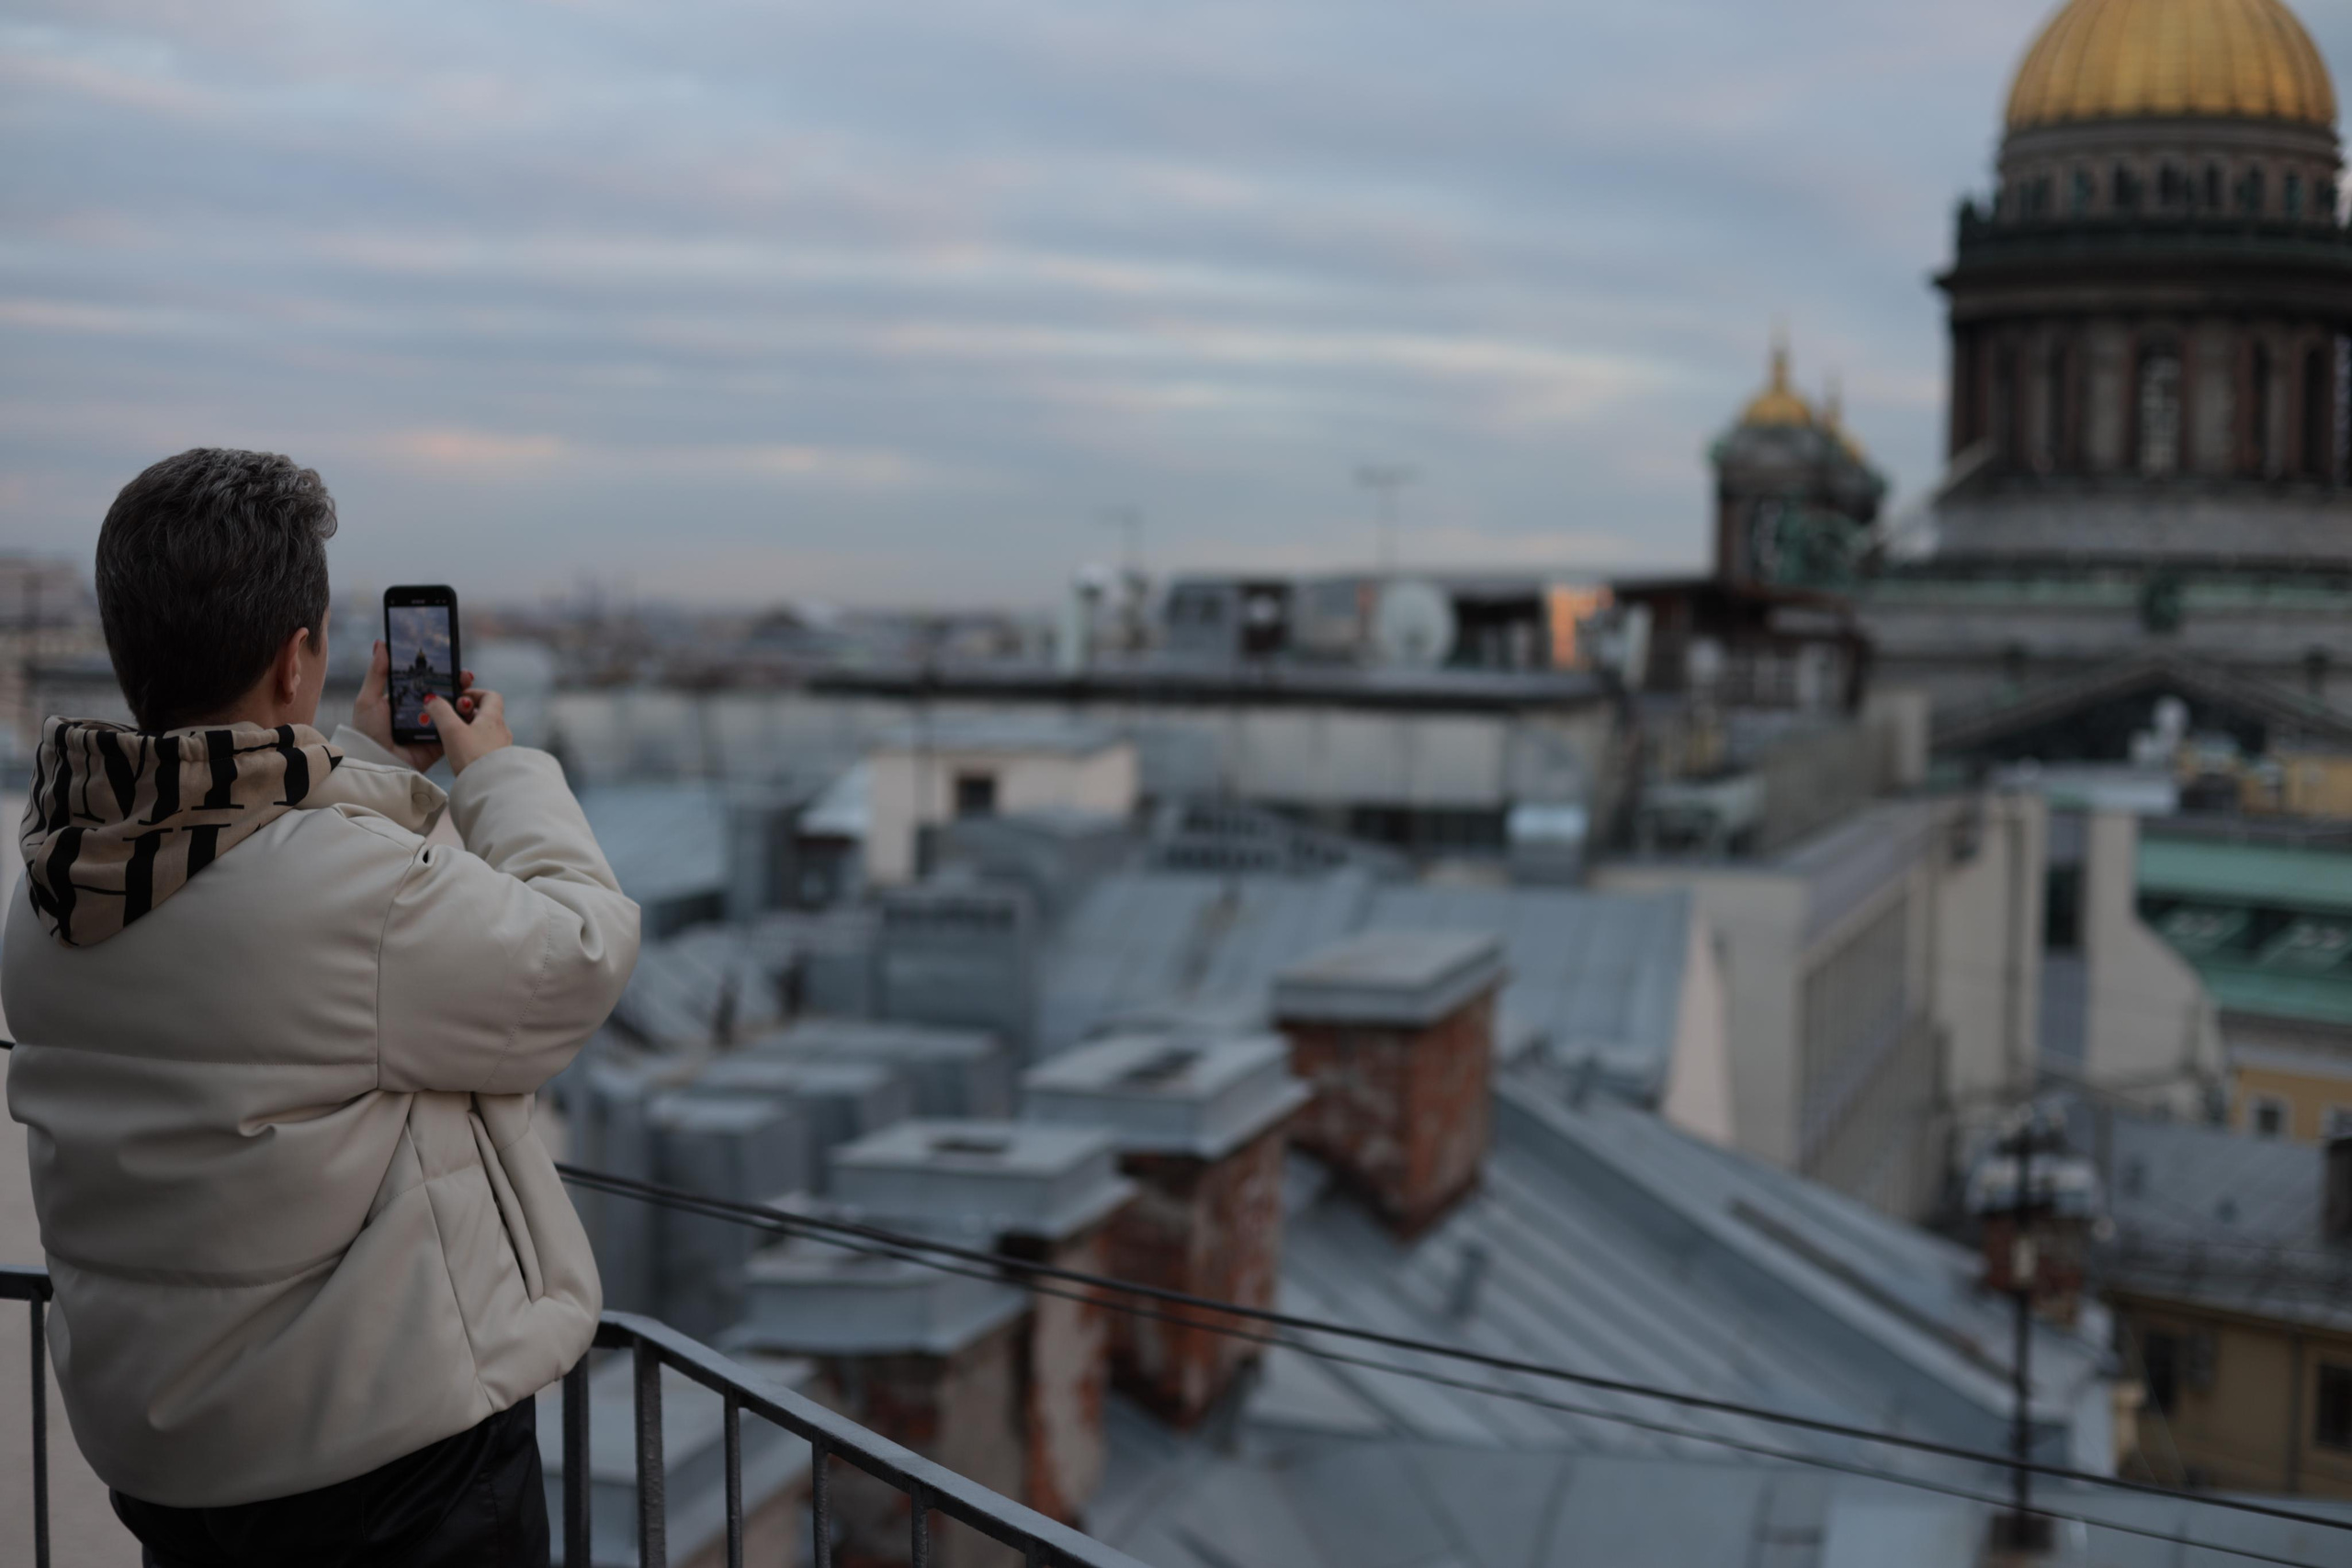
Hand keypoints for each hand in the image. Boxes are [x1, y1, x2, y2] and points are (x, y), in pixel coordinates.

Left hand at [355, 639, 477, 772]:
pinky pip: (457, 729)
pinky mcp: (442, 742)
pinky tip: (469, 710)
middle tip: (465, 675)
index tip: (451, 659)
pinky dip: (465, 720)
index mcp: (406, 699)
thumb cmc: (367, 731)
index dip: (440, 670)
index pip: (427, 680)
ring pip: (454, 709)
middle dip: (458, 682)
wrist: (375, 762)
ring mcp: (433, 727)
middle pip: (445, 693)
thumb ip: (377, 672)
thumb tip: (381, 643)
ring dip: (464, 699)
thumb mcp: (368, 699)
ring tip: (467, 693)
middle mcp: (422, 712)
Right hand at [426, 685, 511, 773]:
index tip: (458, 699)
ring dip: (469, 730)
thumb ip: (441, 711)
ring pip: (484, 731)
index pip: (490, 696)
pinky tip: (461, 754)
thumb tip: (432, 699)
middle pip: (485, 713)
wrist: (491, 788)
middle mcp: (501, 730)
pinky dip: (472, 745)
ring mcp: (501, 747)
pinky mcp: (497, 762)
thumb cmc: (473, 757)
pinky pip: (485, 747)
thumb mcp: (452, 730)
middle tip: (451, 719)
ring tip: (452, 737)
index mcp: (493, 718)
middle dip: (467, 713)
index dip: (474, 693)